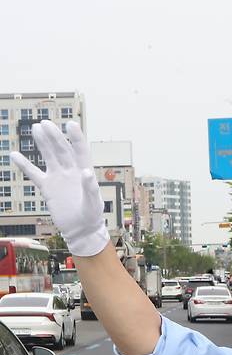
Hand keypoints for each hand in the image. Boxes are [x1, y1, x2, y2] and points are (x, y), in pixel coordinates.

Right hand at [10, 121, 108, 256]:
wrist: (81, 230)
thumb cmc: (92, 217)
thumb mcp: (93, 204)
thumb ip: (90, 188)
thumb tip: (86, 172)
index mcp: (84, 173)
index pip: (80, 152)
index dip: (76, 138)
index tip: (70, 124)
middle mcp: (71, 172)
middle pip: (62, 150)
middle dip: (55, 137)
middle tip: (45, 123)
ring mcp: (58, 178)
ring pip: (49, 157)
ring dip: (43, 143)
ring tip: (36, 128)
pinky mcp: (48, 188)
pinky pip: (34, 174)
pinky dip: (25, 165)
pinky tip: (15, 155)